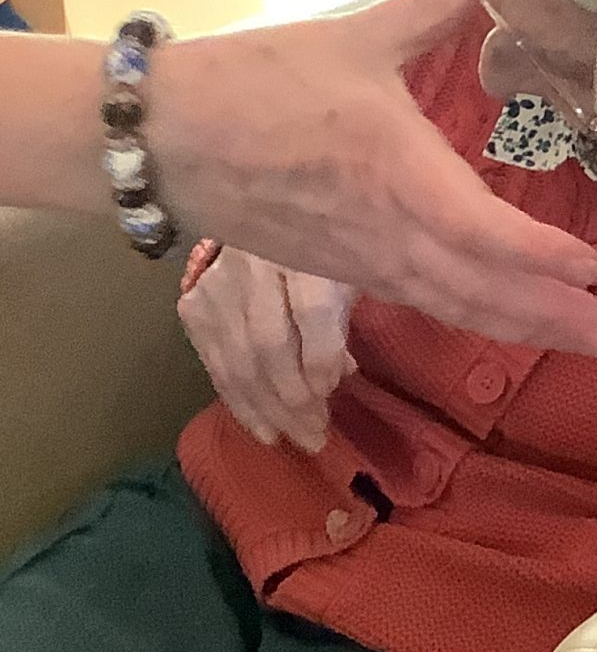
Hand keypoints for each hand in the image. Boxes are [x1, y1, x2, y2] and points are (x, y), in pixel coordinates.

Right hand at [150, 0, 596, 358]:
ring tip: (592, 339)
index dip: (538, 256)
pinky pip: (426, 303)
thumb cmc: (253, 80)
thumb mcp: (352, 37)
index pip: (479, 231)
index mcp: (395, 171)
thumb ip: (429, 11)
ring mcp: (365, 260)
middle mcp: (387, 230)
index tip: (594, 264)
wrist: (158, 137)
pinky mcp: (344, 271)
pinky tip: (518, 323)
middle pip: (483, 291)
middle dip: (557, 318)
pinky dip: (481, 317)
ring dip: (529, 327)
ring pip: (458, 306)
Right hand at [179, 248, 354, 453]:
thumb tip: (339, 375)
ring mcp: (218, 284)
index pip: (311, 310)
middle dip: (295, 399)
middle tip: (318, 436)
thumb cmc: (319, 247)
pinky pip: (215, 363)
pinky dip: (239, 401)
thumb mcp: (346, 269)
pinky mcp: (194, 303)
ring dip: (268, 409)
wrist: (261, 213)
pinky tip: (261, 427)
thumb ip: (345, 316)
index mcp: (304, 248)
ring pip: (238, 359)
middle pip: (270, 343)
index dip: (321, 358)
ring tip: (296, 439)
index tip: (334, 391)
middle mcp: (255, 265)